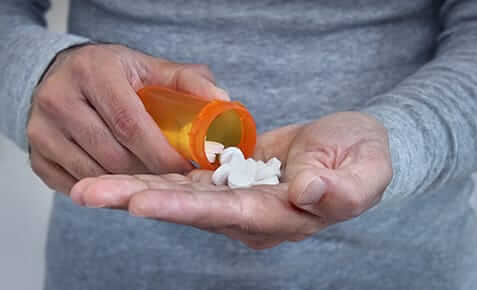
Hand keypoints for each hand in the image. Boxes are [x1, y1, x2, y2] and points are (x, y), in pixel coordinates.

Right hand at [27, 44, 228, 193]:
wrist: (61, 76)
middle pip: (112, 154)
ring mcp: (42, 130)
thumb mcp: (148, 68)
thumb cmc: (114, 74)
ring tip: (152, 181)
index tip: (186, 169)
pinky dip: (104, 188)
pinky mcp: (37, 155)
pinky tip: (123, 182)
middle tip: (174, 181)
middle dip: (149, 174)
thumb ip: (188, 81)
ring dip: (127, 184)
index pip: (130, 123)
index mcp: (94, 72)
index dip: (161, 152)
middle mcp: (60, 99)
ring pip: (94, 173)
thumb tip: (223, 101)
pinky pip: (75, 184)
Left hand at [70, 112, 391, 248]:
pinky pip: (187, 178)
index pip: (228, 214)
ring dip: (134, 189)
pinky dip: (154, 174)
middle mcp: (251, 215)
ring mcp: (236, 198)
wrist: (351, 148)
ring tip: (87, 188)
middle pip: (189, 210)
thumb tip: (310, 191)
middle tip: (88, 195)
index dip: (184, 209)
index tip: (140, 203)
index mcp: (282, 217)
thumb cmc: (363, 159)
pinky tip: (120, 174)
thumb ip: (342, 188)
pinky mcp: (229, 179)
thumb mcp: (365, 171)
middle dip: (139, 201)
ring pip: (179, 195)